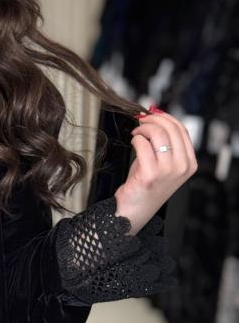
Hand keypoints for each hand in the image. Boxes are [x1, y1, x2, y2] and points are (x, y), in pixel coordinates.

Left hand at [114, 104, 196, 234]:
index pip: (182, 130)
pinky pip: (142, 144)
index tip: (153, 113)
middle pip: (170, 128)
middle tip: (141, 120)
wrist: (134, 209)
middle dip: (153, 119)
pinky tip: (133, 142)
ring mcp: (167, 171)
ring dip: (143, 128)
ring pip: (157, 133)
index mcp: (190, 163)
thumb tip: (156, 114)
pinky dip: (136, 139)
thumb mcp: (163, 163)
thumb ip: (165, 142)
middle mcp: (182, 167)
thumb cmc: (146, 185)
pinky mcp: (150, 174)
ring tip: (136, 133)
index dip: (166, 117)